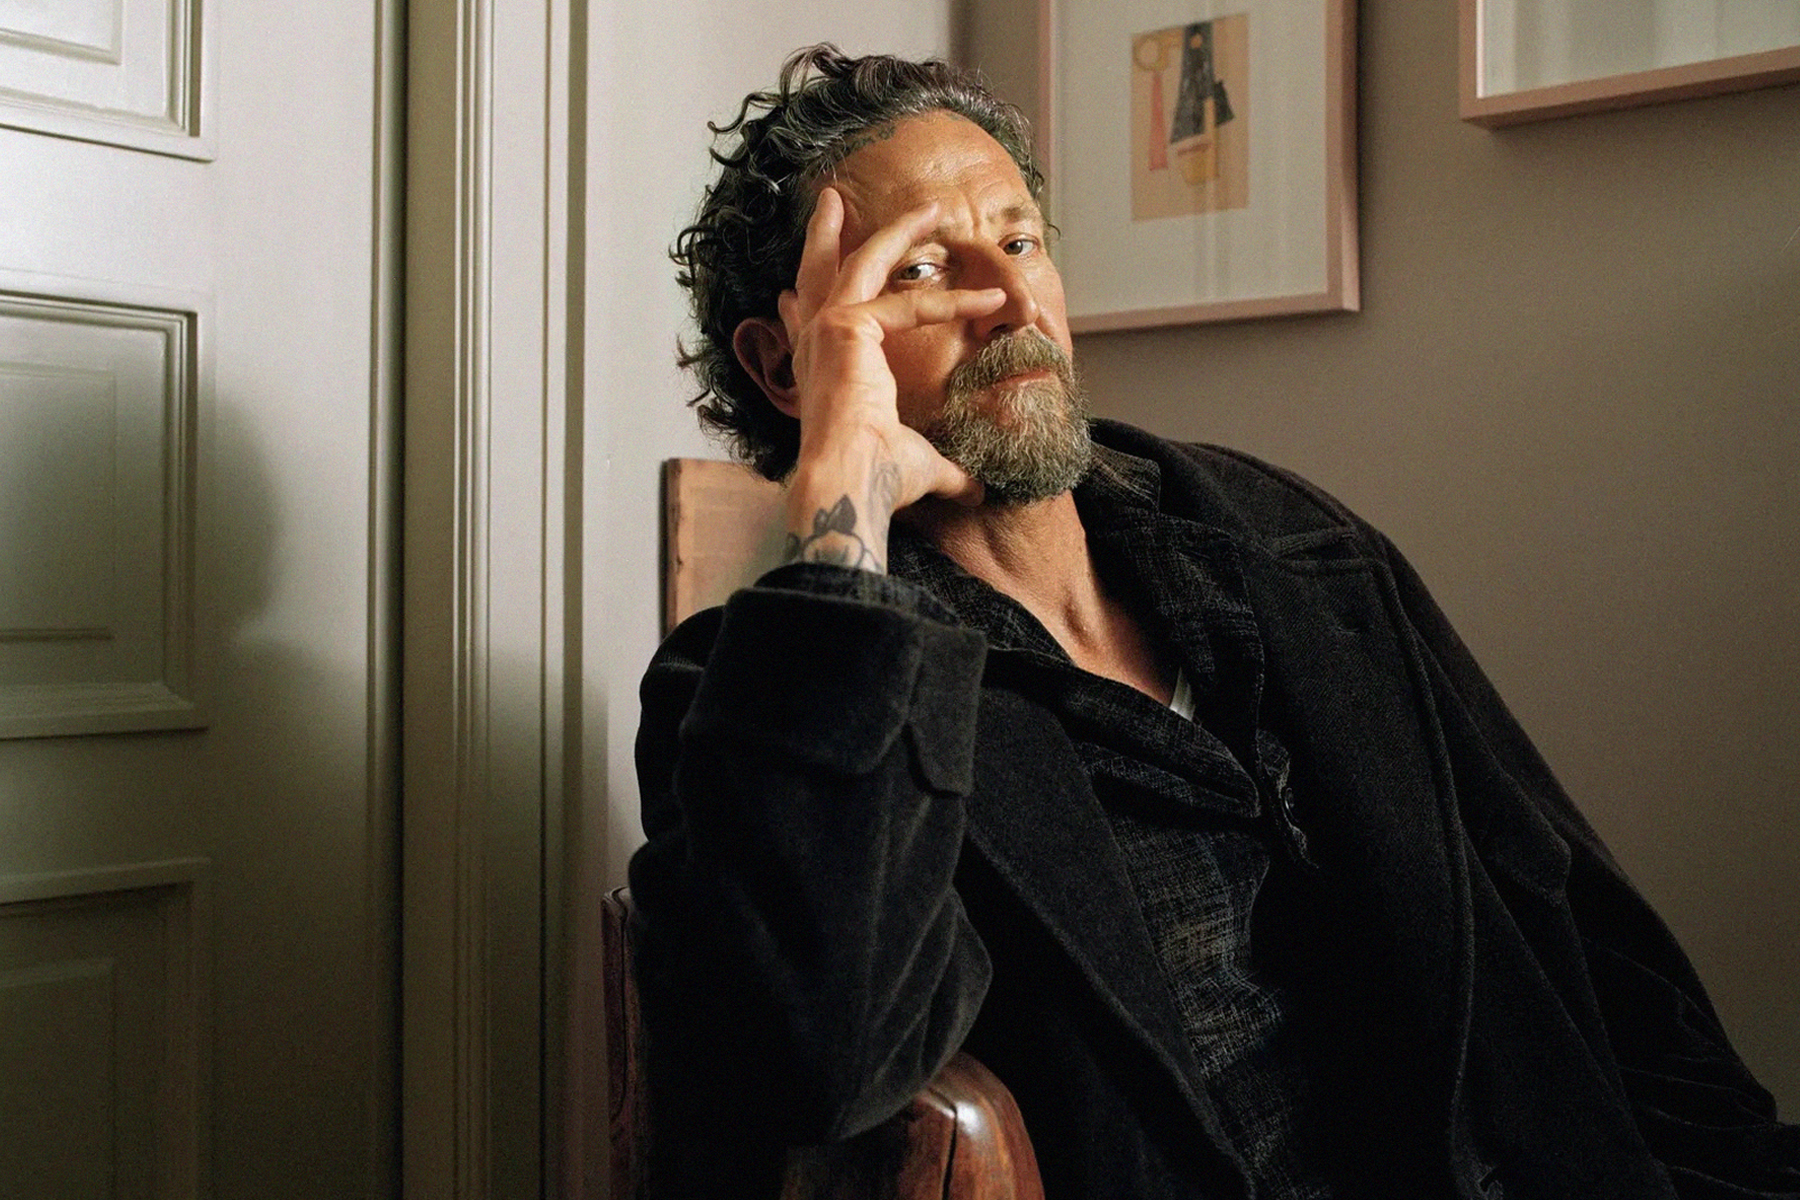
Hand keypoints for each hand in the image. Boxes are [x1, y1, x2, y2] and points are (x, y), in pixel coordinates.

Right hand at [771, 187, 1004, 571]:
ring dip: (897, 231)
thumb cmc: (876, 481)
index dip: (796, 309)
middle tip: (833, 199)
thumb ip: (947, 471)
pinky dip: (953, 302)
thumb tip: (978, 491)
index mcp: (816, 375)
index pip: (803, 329)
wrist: (851, 483)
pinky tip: (991, 302)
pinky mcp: (847, 327)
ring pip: (862, 263)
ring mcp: (825, 332)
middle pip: (817, 275)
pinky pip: (909, 304)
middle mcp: (813, 348)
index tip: (785, 297)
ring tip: (929, 209)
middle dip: (827, 234)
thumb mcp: (918, 465)